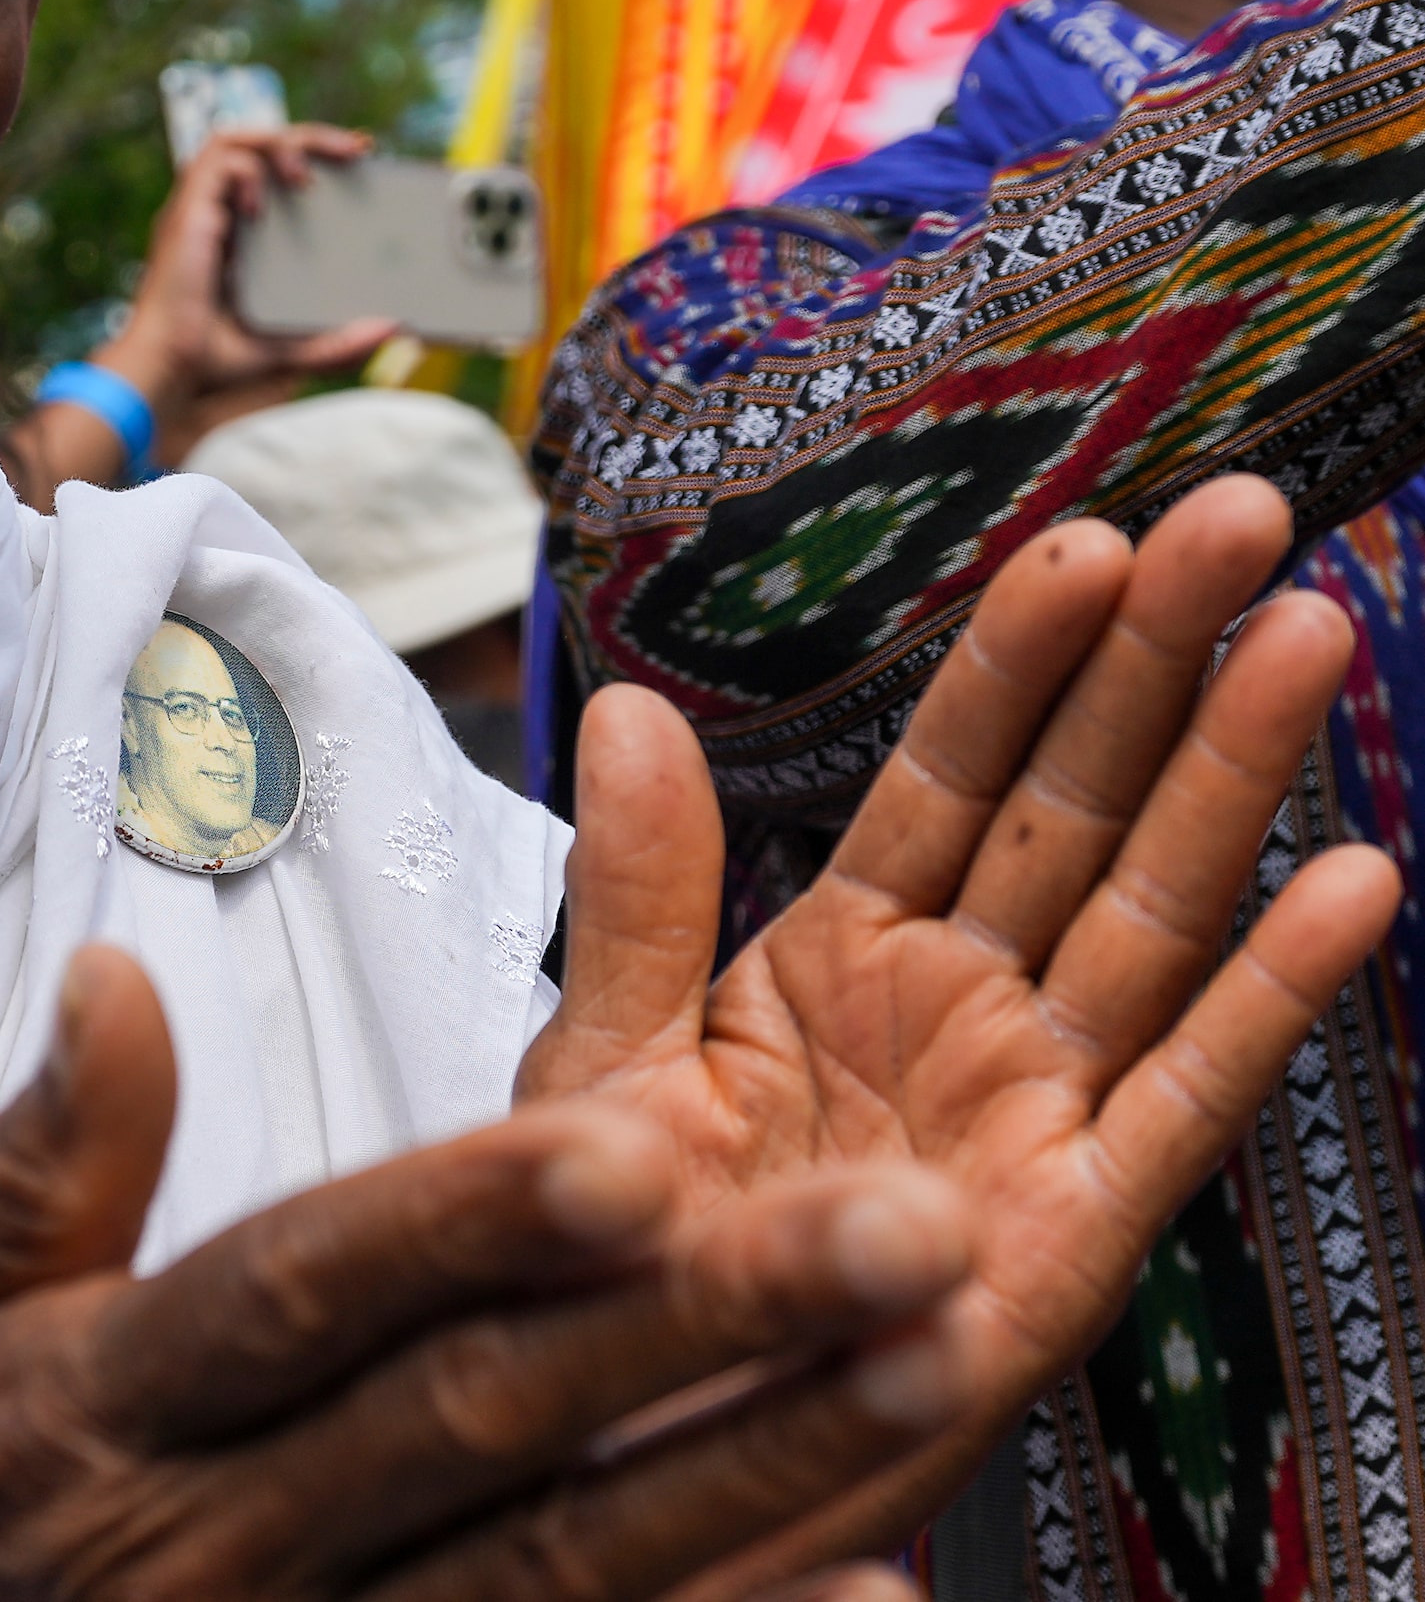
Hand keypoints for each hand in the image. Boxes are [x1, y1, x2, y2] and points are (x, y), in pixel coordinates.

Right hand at [0, 945, 984, 1600]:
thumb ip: (45, 1167)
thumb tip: (115, 974)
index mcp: (93, 1410)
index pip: (299, 1291)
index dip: (464, 1220)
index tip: (639, 1139)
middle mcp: (206, 1543)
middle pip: (473, 1421)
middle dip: (693, 1321)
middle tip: (901, 1226)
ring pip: (557, 1563)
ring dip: (758, 1462)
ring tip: (934, 1352)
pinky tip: (873, 1589)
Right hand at [101, 124, 397, 400]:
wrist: (169, 370)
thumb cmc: (215, 363)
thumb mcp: (294, 351)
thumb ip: (340, 342)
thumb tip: (395, 328)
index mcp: (241, 237)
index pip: (280, 176)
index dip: (319, 157)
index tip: (361, 160)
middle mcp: (220, 214)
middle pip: (264, 145)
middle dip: (313, 136)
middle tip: (358, 149)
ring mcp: (201, 208)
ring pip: (237, 138)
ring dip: (280, 142)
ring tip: (308, 174)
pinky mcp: (188, 210)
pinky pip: (217, 160)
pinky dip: (247, 172)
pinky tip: (261, 208)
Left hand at [516, 474, 1403, 1579]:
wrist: (635, 1438)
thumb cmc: (614, 1256)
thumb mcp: (604, 1060)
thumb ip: (641, 891)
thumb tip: (630, 705)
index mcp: (838, 954)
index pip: (947, 774)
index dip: (1019, 659)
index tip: (1081, 537)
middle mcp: (955, 1006)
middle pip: (1075, 807)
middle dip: (1156, 663)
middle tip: (1237, 515)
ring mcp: (1030, 1104)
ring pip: (1152, 911)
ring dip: (1234, 777)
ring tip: (1306, 633)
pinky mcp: (1078, 1221)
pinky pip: (1185, 1094)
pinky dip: (1269, 996)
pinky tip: (1354, 882)